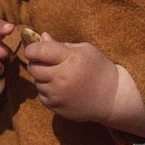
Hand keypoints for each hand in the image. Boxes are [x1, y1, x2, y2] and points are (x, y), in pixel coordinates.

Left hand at [24, 34, 144, 135]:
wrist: (112, 98)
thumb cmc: (99, 69)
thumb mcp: (85, 50)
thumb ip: (61, 44)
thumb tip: (42, 37)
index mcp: (71, 59)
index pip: (39, 51)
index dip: (32, 48)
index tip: (34, 48)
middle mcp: (62, 78)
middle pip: (33, 68)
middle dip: (36, 62)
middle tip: (47, 61)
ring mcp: (58, 95)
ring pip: (37, 82)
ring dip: (43, 77)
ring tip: (60, 76)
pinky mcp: (56, 108)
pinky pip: (42, 95)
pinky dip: (48, 91)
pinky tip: (63, 88)